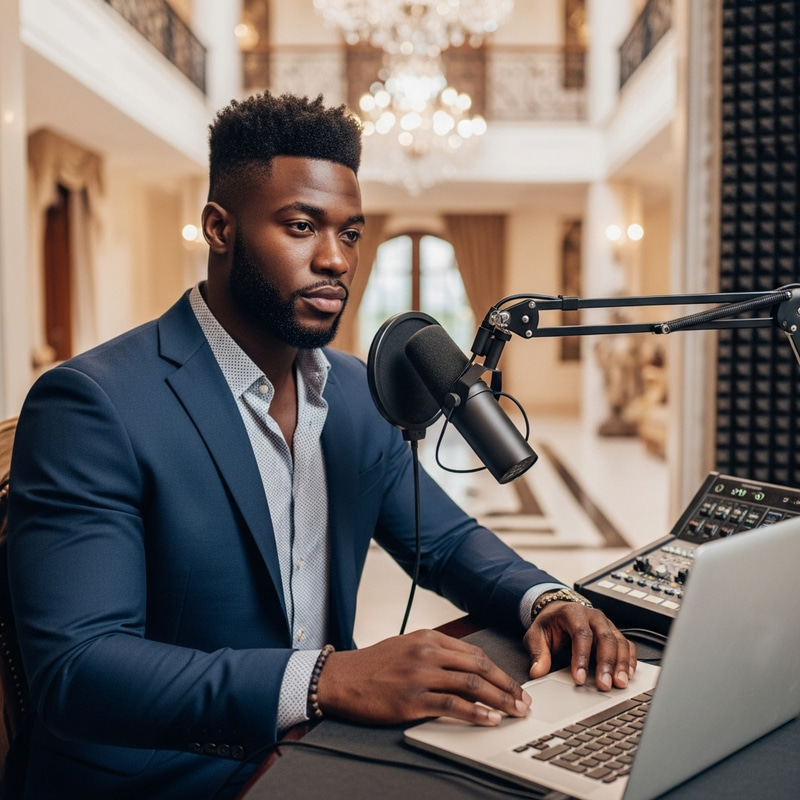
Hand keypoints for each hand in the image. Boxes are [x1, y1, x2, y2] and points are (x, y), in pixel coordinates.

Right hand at [316, 629, 530, 726]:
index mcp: (427, 638)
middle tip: (523, 701)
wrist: (340, 678)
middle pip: (478, 668)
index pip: (474, 654)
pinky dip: (474, 713)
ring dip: (498, 701)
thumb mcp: (406, 647)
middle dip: (506, 686)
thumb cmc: (373, 666)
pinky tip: (489, 719)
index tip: (514, 685)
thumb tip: (467, 668)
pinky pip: (451, 706)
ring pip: (470, 686)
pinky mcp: (411, 699)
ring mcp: (420, 675)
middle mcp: (427, 653)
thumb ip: (434, 653)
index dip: (499, 671)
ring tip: (514, 712)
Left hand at [524, 601, 636, 690]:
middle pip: (605, 638)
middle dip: (606, 663)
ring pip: (620, 642)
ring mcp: (607, 624)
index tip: (578, 678)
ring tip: (619, 683)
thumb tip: (537, 672)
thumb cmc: (549, 624)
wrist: (558, 612)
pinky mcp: (615, 634)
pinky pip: (628, 646)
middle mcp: (593, 617)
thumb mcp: (536, 635)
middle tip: (604, 685)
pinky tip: (628, 675)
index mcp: (572, 612)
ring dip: (621, 664)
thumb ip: (538, 653)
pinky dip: (630, 661)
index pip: (581, 633)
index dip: (581, 657)